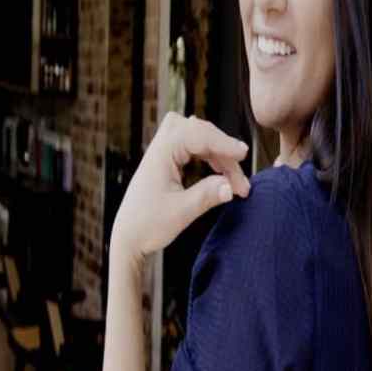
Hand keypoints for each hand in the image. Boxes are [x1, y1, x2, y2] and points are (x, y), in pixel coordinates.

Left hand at [112, 112, 250, 264]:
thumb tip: (231, 186)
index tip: (243, 155)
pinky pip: (194, 148)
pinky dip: (211, 158)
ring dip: (219, 155)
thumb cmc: (147, 226)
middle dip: (223, 151)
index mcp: (160, 155)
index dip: (223, 142)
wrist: (128, 238)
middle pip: (199, 132)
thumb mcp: (181, 213)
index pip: (197, 135)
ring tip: (234, 183)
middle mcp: (160, 148)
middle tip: (239, 181)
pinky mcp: (167, 161)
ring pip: (199, 138)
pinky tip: (221, 175)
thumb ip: (207, 196)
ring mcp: (163, 152)